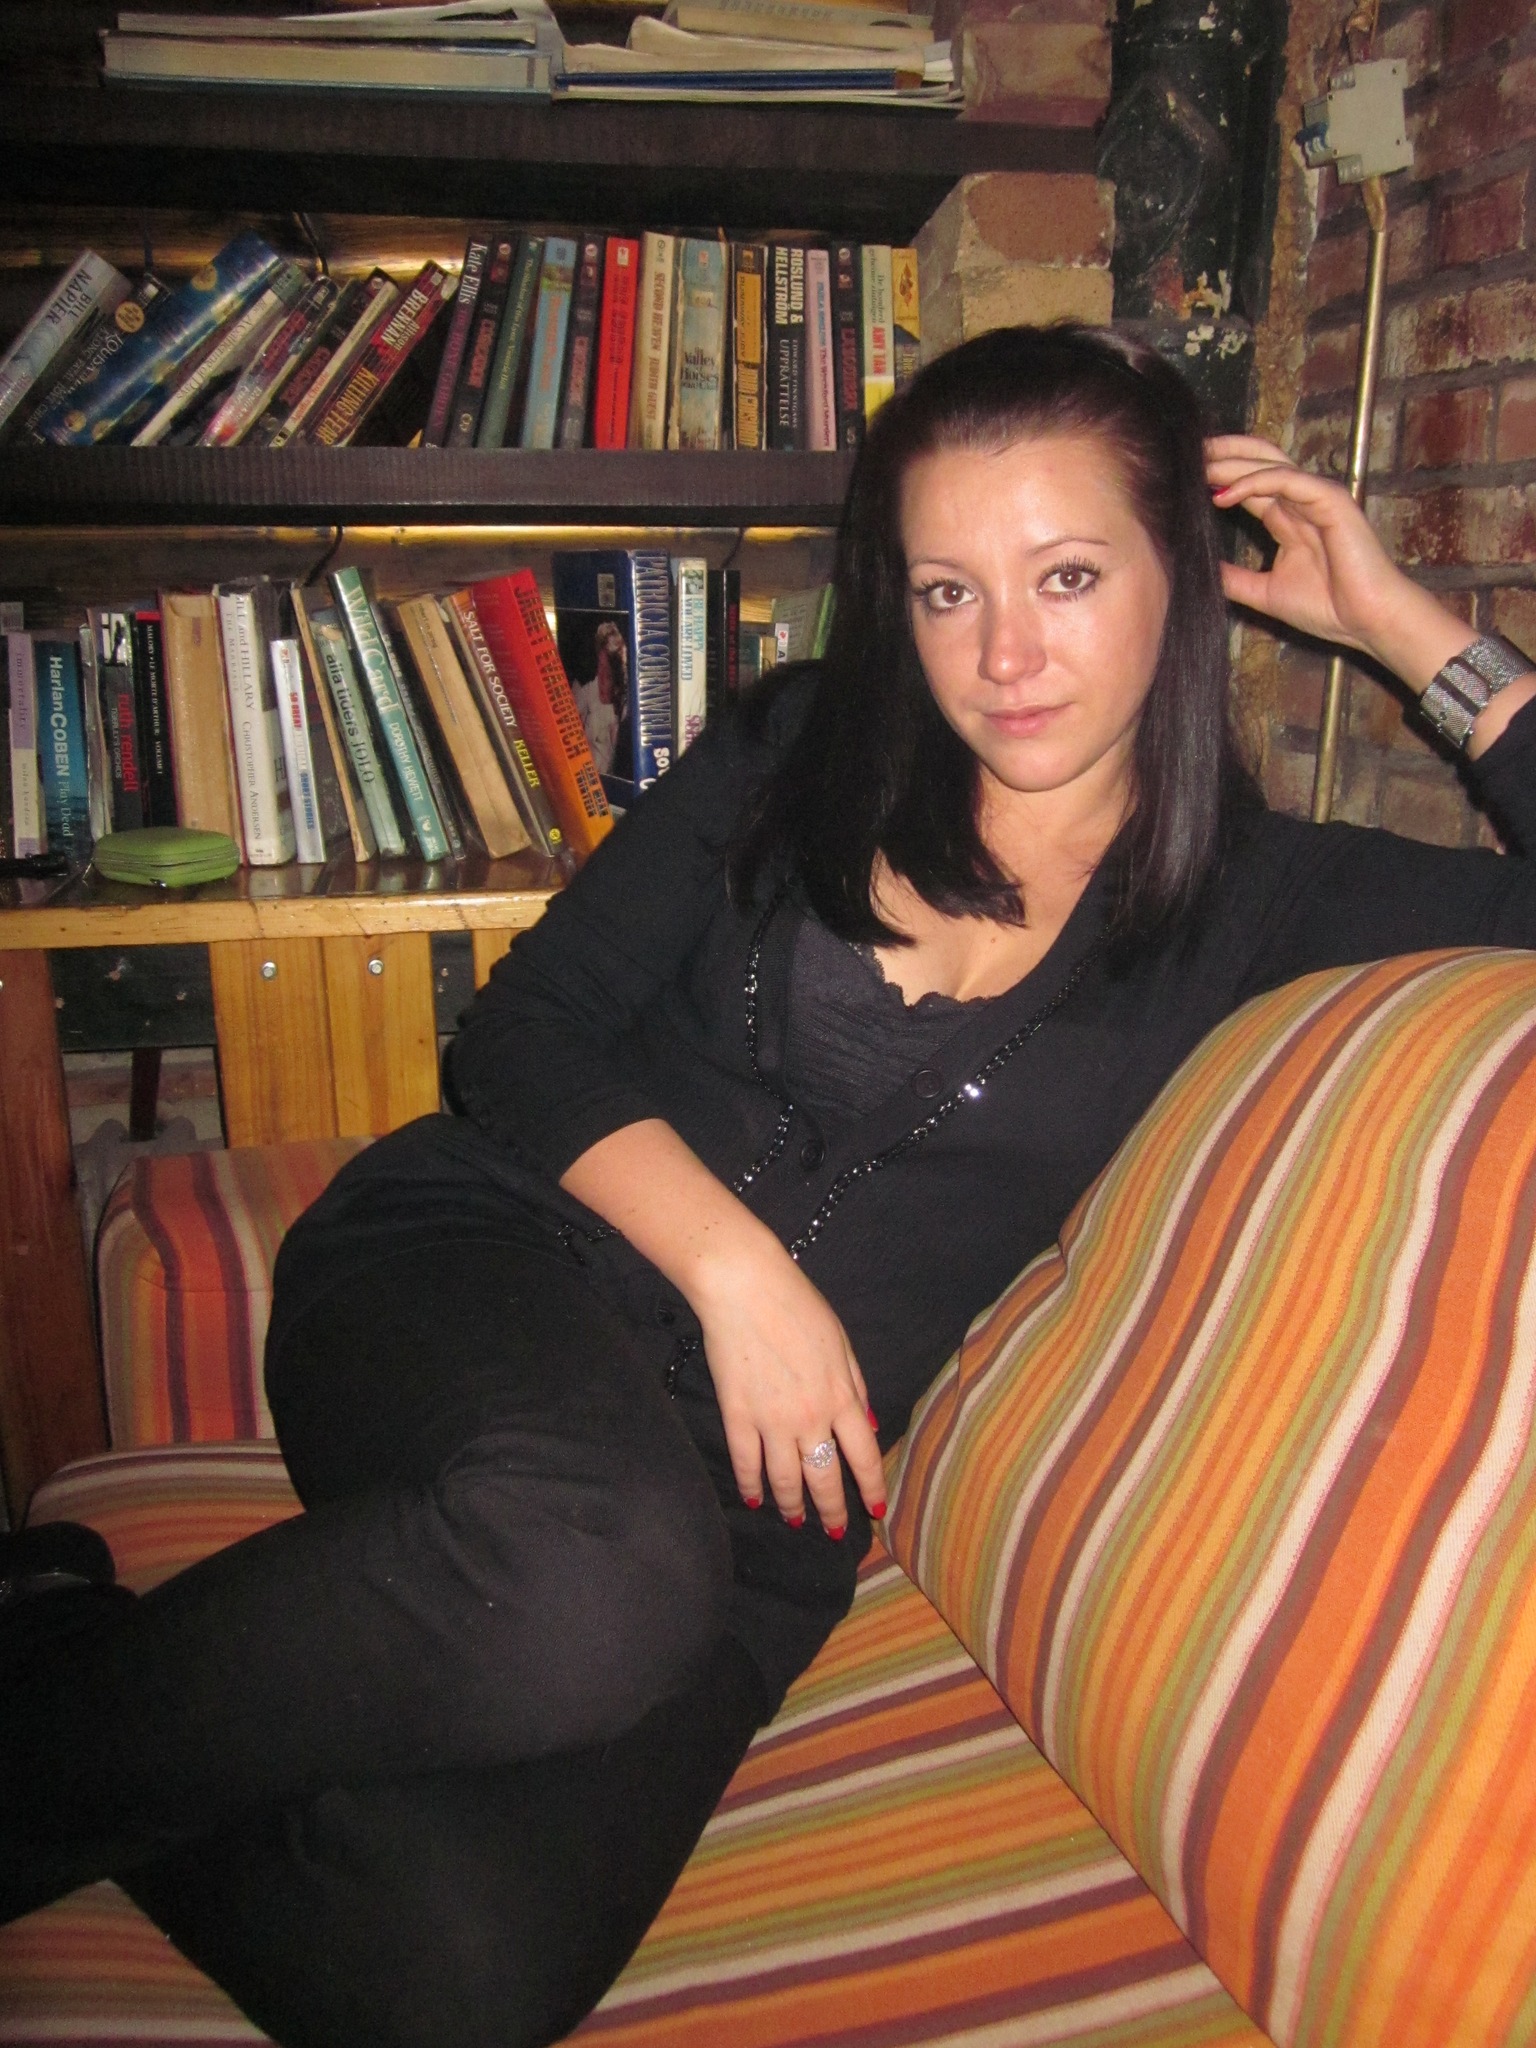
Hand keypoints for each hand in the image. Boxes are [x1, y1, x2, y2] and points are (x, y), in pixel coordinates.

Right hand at [689, 1237, 885, 1535]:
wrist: (746, 1289)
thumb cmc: (798, 1307)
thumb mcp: (842, 1343)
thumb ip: (856, 1387)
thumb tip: (869, 1426)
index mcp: (842, 1397)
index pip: (863, 1456)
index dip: (870, 1488)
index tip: (874, 1509)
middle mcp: (810, 1418)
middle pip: (824, 1478)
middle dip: (832, 1510)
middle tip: (834, 1530)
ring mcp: (771, 1421)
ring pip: (785, 1480)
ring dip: (792, 1506)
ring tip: (795, 1520)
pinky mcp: (737, 1416)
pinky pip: (746, 1464)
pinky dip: (751, 1487)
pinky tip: (755, 1499)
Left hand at [1205, 434, 1425, 658]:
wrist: (1367, 622)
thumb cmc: (1329, 608)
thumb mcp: (1264, 593)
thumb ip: (1234, 580)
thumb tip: (1199, 573)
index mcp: (1288, 518)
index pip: (1248, 483)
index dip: (1217, 475)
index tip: (1181, 477)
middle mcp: (1301, 501)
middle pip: (1257, 461)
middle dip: (1222, 453)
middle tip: (1185, 454)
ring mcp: (1317, 497)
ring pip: (1269, 464)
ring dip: (1231, 463)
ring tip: (1197, 466)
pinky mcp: (1331, 499)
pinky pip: (1287, 480)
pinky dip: (1254, 482)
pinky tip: (1224, 493)